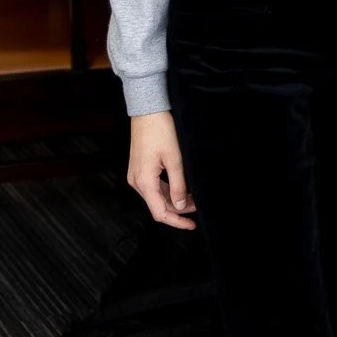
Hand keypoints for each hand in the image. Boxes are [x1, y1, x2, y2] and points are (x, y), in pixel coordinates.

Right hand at [127, 111, 195, 229]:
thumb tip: (181, 206)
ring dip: (174, 200)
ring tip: (194, 197)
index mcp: (144, 182)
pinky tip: (181, 188)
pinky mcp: (139, 170)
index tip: (192, 225)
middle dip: (179, 209)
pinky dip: (167, 190)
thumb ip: (178, 185)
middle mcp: (136, 182)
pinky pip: (154, 187)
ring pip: (156, 197)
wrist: (148, 111)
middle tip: (199, 205)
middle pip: (158, 206)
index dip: (177, 221)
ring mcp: (136, 176)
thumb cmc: (161, 130)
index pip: (160, 212)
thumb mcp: (174, 159)